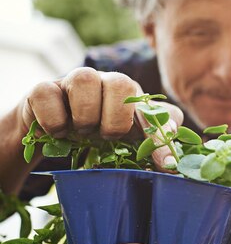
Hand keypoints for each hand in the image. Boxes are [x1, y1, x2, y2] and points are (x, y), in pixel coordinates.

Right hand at [20, 67, 182, 167]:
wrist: (51, 131)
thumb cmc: (98, 134)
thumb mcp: (128, 140)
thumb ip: (154, 140)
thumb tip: (174, 151)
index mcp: (133, 95)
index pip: (154, 110)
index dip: (160, 137)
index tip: (166, 165)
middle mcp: (105, 81)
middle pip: (121, 82)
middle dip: (117, 119)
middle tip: (108, 138)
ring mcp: (72, 81)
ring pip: (84, 79)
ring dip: (85, 115)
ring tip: (82, 132)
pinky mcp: (42, 88)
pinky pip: (46, 93)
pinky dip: (53, 119)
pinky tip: (57, 132)